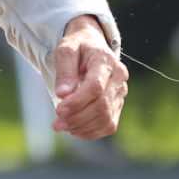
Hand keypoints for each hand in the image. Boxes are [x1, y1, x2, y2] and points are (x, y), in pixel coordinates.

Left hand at [51, 16, 127, 140]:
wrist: (91, 46)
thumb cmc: (77, 47)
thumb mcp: (66, 50)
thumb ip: (65, 70)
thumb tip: (63, 94)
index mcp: (105, 60)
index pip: (96, 87)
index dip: (77, 102)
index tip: (58, 110)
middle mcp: (119, 77)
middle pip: (101, 105)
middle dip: (77, 117)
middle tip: (57, 123)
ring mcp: (121, 92)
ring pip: (106, 118)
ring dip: (82, 127)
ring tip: (62, 126)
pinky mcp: (118, 105)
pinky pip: (108, 125)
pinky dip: (91, 132)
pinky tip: (74, 129)